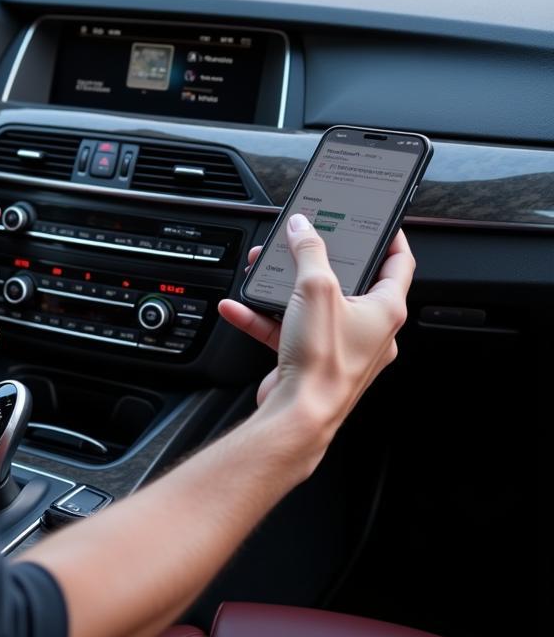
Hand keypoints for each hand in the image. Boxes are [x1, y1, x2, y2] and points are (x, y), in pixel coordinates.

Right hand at [218, 214, 414, 441]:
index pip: (398, 262)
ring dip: (282, 285)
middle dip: (315, 258)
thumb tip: (303, 227)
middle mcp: (367, 329)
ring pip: (311, 303)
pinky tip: (239, 306)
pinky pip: (286, 328)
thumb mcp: (316, 289)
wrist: (297, 417)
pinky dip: (262, 315)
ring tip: (262, 271)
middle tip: (303, 241)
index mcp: (385, 310)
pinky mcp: (310, 358)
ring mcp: (338, 345)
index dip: (389, 236)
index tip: (376, 220)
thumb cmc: (323, 363)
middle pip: (346, 280)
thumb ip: (308, 251)